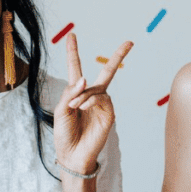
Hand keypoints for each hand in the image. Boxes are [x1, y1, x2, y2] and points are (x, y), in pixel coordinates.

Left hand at [53, 33, 132, 175]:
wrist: (72, 155)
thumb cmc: (64, 134)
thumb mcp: (60, 110)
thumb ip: (69, 93)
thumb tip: (84, 79)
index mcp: (77, 93)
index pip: (76, 68)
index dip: (73, 52)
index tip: (72, 36)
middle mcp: (92, 96)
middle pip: (108, 72)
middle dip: (119, 56)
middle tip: (130, 42)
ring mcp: (102, 105)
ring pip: (97, 88)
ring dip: (83, 94)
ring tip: (74, 107)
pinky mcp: (109, 114)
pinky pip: (102, 98)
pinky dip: (90, 100)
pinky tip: (82, 107)